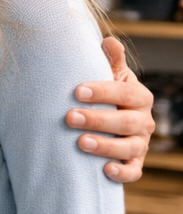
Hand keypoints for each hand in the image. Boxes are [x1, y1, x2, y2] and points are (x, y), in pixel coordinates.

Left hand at [67, 36, 153, 182]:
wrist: (113, 120)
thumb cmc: (107, 94)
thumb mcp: (111, 75)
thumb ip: (111, 60)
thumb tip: (108, 41)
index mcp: (139, 97)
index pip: (124, 93)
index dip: (103, 92)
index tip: (76, 91)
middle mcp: (144, 121)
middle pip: (126, 122)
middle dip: (97, 120)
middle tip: (69, 117)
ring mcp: (140, 143)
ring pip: (129, 148)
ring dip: (105, 146)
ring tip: (80, 143)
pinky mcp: (135, 162)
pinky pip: (134, 171)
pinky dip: (122, 172)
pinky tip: (104, 170)